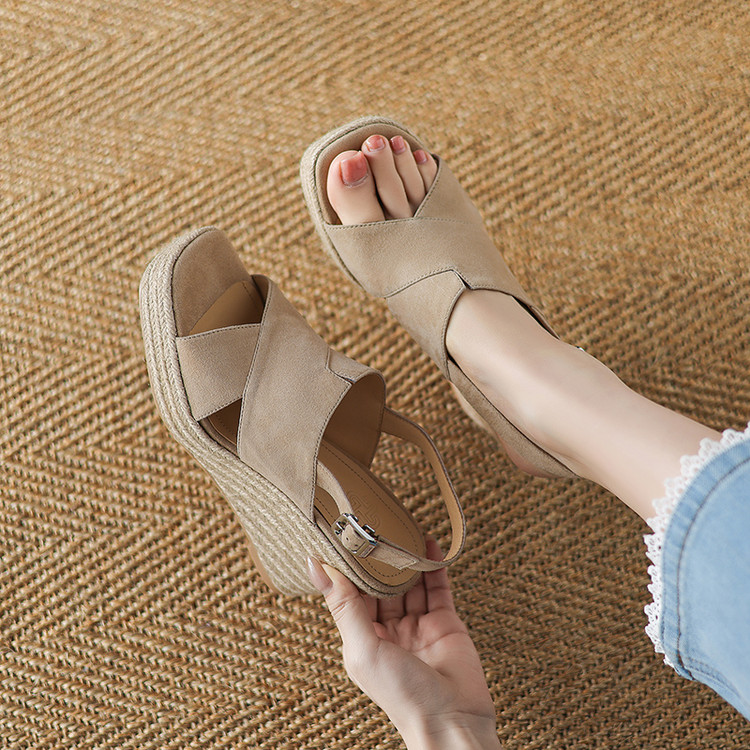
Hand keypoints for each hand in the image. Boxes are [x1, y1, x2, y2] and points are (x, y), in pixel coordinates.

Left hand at [307, 538, 499, 748]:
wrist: (453, 721)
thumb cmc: (402, 695)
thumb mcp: (363, 647)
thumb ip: (343, 604)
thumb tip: (315, 565)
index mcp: (364, 640)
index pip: (352, 594)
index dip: (349, 567)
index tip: (343, 536)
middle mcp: (390, 631)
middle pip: (382, 586)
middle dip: (378, 559)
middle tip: (373, 523)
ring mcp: (418, 626)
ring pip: (409, 583)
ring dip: (405, 557)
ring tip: (400, 526)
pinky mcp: (445, 622)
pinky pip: (437, 587)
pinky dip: (433, 564)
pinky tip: (427, 542)